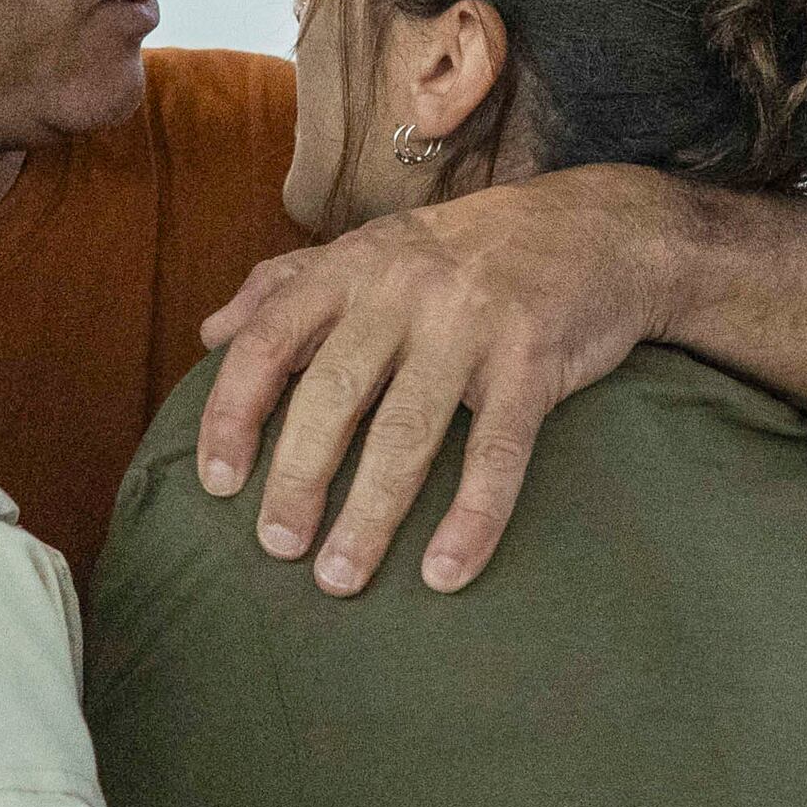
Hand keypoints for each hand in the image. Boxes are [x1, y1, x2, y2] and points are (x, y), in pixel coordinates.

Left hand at [193, 166, 690, 592]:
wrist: (596, 228)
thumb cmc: (466, 252)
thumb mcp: (370, 249)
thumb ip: (285, 284)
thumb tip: (209, 333)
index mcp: (352, 267)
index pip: (269, 340)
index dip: (233, 412)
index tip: (216, 482)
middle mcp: (403, 291)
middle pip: (332, 394)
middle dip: (296, 479)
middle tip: (277, 548)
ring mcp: (470, 325)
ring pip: (406, 432)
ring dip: (369, 515)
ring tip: (339, 578)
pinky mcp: (533, 361)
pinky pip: (496, 452)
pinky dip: (472, 518)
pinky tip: (446, 573)